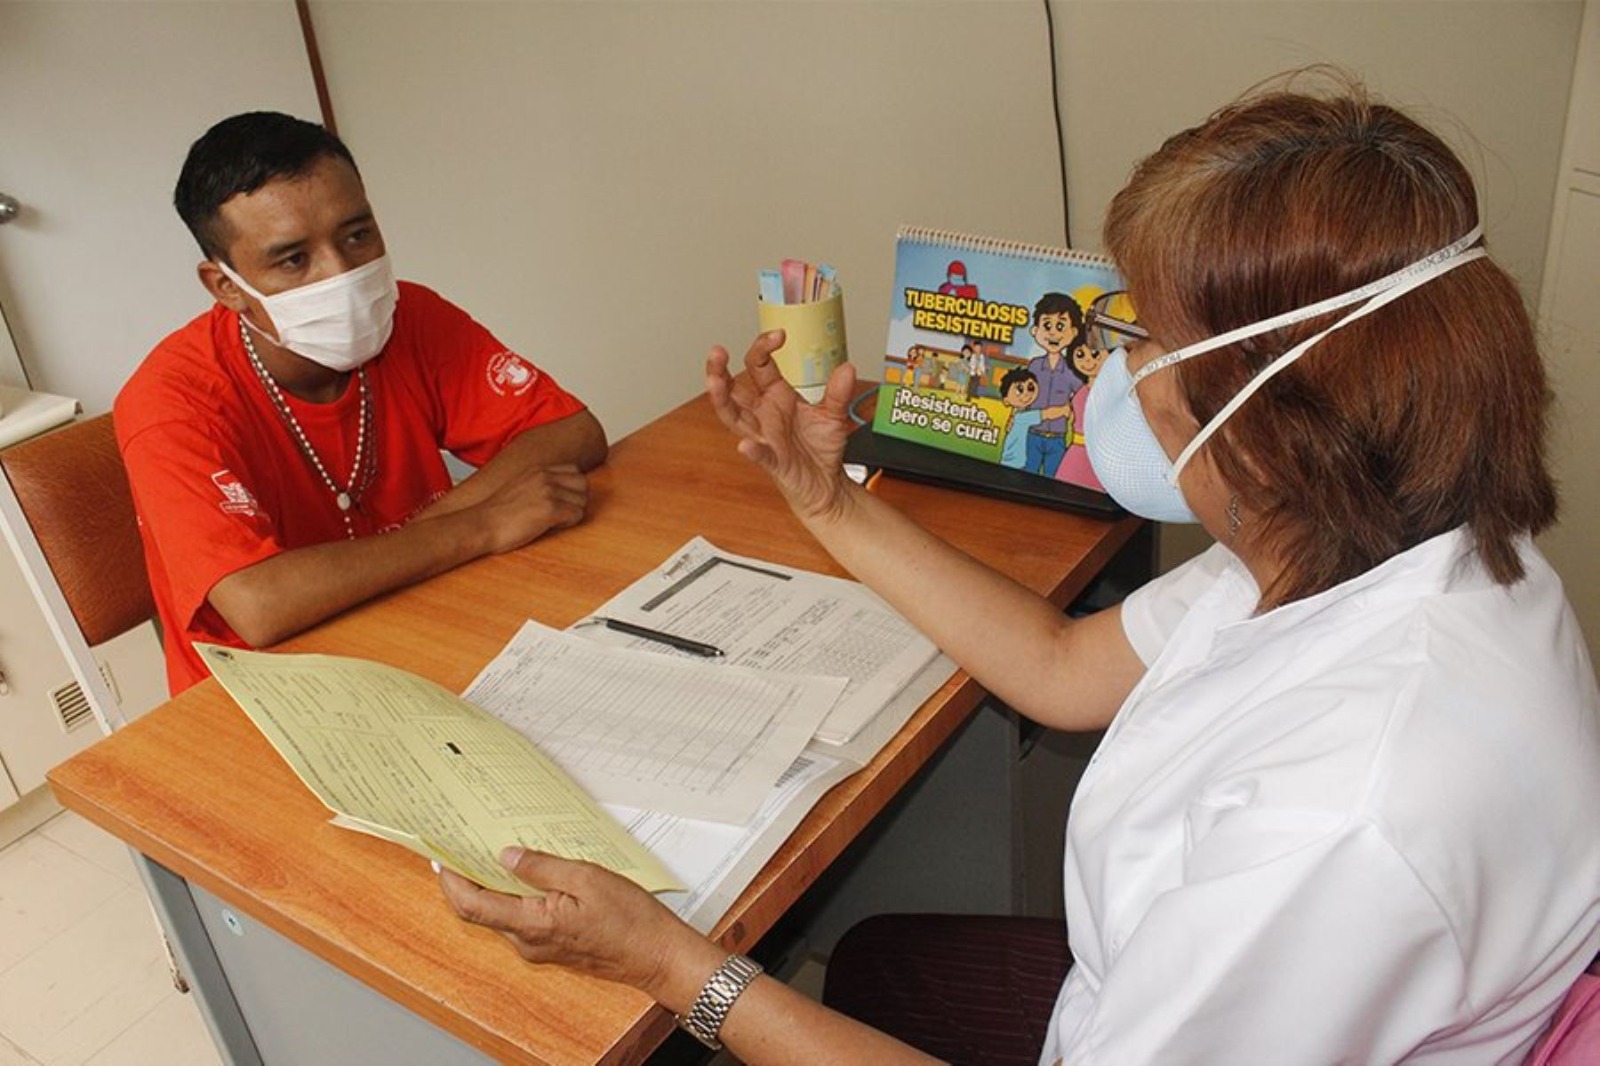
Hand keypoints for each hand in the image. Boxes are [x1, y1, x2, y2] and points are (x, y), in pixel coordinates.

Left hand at [438, 847, 706, 998]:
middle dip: (468, 881)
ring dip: (493, 888)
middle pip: (482, 912)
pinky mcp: (553, 946)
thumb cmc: (629, 920)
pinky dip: (515, 897)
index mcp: (533, 924)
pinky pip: (522, 920)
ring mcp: (540, 947)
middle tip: (464, 848)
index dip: (452, 882)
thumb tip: (507, 856)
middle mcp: (530, 942)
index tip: (442, 858)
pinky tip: (527, 875)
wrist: (656, 954)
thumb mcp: (586, 878)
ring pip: (502, 915)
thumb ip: (543, 867)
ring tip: (496, 854)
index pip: (474, 906)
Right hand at [465, 464, 589, 552]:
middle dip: (578, 500)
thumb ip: (538, 484)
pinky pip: (577, 514)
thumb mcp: (518, 487)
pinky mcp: (550, 509)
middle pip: (583, 484)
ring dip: (573, 513)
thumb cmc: (496, 513)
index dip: (572, 488)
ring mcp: (548, 492)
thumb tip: (558, 493)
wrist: (480, 525)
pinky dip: (569, 523)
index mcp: (537, 470)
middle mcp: (545, 477)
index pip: (574, 470)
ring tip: (554, 520)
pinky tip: (552, 526)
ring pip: (582, 501)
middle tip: (563, 512)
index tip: (563, 500)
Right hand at [705, 332, 858, 522]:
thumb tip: (847, 368)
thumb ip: (838, 392)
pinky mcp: (773, 461)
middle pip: (732, 390)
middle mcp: (764, 415)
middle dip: (719, 370)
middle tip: (717, 351)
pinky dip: (752, 451)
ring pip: (733, 418)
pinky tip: (745, 445)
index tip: (778, 335)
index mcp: (776, 396)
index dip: (763, 347)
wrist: (826, 483)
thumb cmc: (820, 448)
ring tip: (714, 381)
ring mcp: (764, 437)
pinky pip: (760, 455)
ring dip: (721, 400)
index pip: (758, 365)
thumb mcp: (833, 415)